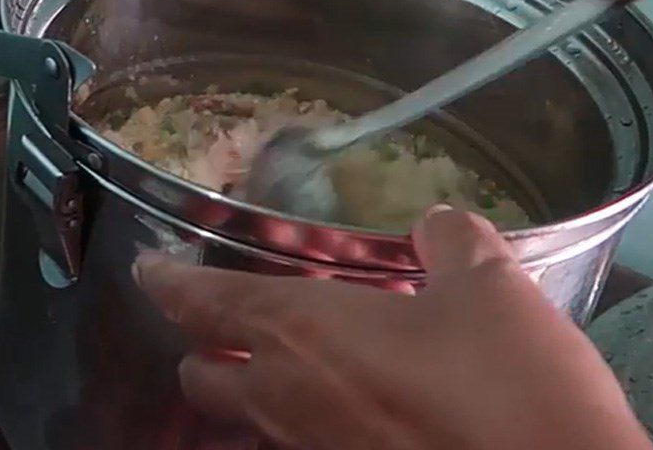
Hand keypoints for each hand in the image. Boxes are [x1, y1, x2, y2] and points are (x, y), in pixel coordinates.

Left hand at [133, 208, 651, 449]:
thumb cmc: (505, 381)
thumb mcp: (488, 284)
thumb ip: (450, 239)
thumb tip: (436, 223)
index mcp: (305, 333)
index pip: (209, 302)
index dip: (170, 282)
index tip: (147, 269)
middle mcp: (289, 402)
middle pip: (203, 379)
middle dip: (206, 349)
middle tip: (234, 326)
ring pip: (245, 428)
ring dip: (249, 395)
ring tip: (289, 367)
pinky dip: (301, 427)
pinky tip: (350, 413)